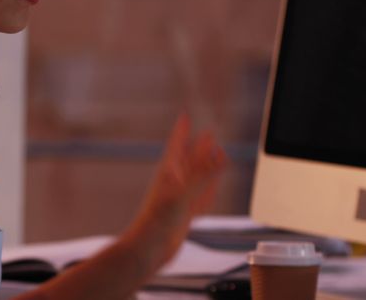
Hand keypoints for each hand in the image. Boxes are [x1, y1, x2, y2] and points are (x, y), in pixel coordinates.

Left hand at [124, 113, 225, 272]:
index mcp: (168, 173)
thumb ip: (202, 175)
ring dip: (206, 167)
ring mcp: (179, 199)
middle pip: (189, 160)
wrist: (148, 249)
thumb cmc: (157, 221)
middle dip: (199, 147)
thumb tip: (218, 155)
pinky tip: (213, 188)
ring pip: (197, 178)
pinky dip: (209, 190)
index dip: (181, 131)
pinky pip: (201, 197)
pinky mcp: (184, 214)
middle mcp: (173, 184)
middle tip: (209, 133)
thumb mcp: (182, 194)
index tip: (185, 115)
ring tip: (215, 156)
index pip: (176, 145)